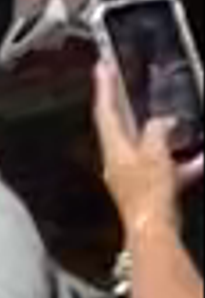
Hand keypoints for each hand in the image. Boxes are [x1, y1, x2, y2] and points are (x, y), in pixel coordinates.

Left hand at [94, 53, 200, 225]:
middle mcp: (118, 162)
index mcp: (114, 148)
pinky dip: (181, 162)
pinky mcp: (149, 191)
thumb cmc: (148, 193)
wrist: (154, 231)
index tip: (101, 66)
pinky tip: (198, 158)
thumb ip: (158, 130)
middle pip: (121, 125)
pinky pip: (166, 169)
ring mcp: (133, 177)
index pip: (105, 110)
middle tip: (126, 82)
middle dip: (126, 103)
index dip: (104, 86)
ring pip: (147, 147)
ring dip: (161, 133)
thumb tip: (162, 122)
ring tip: (177, 119)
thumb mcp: (155, 151)